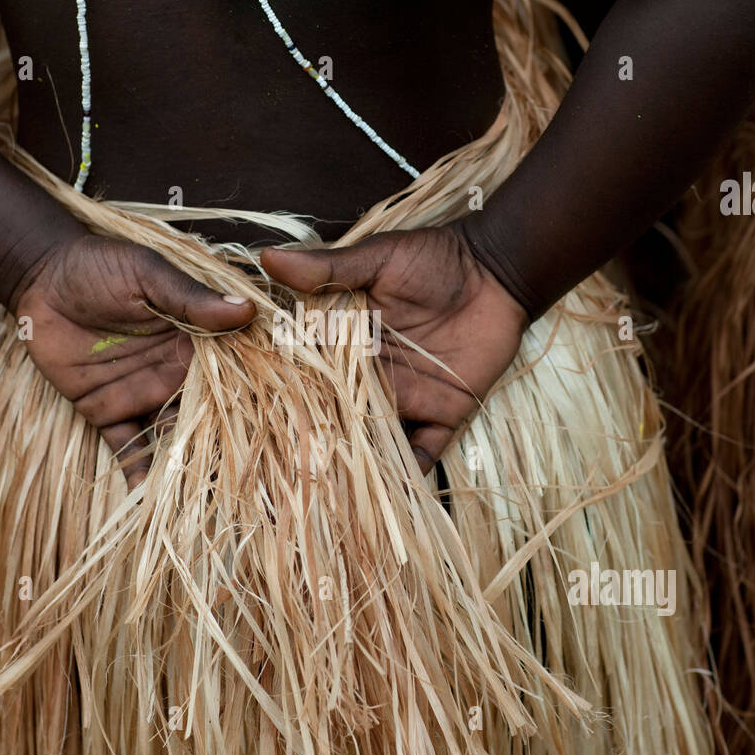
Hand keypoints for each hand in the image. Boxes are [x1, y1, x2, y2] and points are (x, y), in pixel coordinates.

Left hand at [13, 234, 254, 487]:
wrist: (39, 275)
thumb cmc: (99, 264)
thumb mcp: (147, 273)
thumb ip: (191, 298)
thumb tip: (245, 309)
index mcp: (195, 341)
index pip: (228, 379)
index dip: (249, 407)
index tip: (275, 438)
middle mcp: (175, 372)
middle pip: (202, 418)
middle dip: (221, 451)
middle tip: (246, 492)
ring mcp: (141, 394)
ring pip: (168, 438)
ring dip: (182, 469)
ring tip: (200, 505)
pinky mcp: (105, 410)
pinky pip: (125, 445)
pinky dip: (136, 471)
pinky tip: (146, 500)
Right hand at [260, 223, 528, 473]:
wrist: (495, 270)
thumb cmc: (433, 258)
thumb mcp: (377, 257)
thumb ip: (329, 267)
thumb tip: (269, 258)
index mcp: (344, 345)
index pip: (308, 376)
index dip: (286, 395)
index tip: (259, 417)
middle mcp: (368, 379)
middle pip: (337, 417)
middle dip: (316, 443)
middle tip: (287, 475)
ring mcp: (404, 400)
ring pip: (373, 442)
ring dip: (357, 467)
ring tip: (330, 497)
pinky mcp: (442, 415)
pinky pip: (424, 452)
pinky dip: (411, 475)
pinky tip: (393, 494)